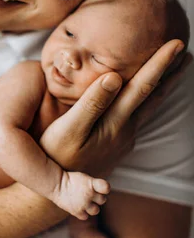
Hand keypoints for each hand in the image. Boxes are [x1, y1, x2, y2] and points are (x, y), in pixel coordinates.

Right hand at [40, 40, 190, 176]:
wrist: (59, 193)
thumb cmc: (56, 157)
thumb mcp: (68, 130)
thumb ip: (92, 103)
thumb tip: (115, 76)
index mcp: (115, 122)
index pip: (142, 87)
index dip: (159, 64)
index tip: (176, 44)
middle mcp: (125, 130)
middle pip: (152, 96)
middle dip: (169, 73)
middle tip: (185, 52)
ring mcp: (123, 139)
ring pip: (148, 108)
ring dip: (163, 87)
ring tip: (175, 71)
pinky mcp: (116, 144)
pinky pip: (138, 116)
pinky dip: (147, 100)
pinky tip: (144, 98)